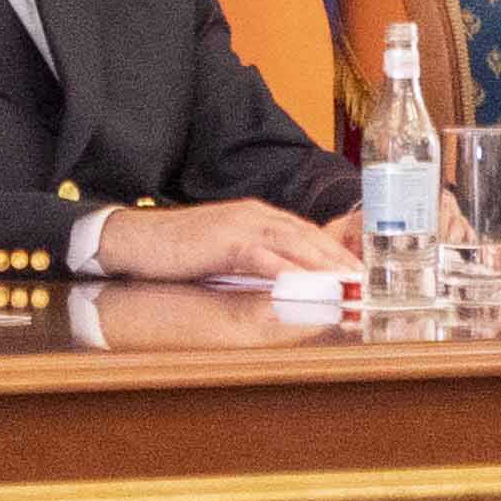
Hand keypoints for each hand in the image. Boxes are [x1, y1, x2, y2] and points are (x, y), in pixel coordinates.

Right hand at [99, 197, 358, 282]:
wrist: (135, 239)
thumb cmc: (177, 249)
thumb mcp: (224, 252)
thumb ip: (254, 259)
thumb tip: (281, 280)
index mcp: (256, 215)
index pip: (306, 233)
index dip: (334, 252)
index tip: (356, 272)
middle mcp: (255, 214)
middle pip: (309, 235)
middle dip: (339, 259)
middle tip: (365, 281)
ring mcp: (241, 223)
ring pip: (295, 243)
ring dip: (325, 265)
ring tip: (348, 285)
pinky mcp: (225, 240)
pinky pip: (265, 257)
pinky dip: (290, 272)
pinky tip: (307, 287)